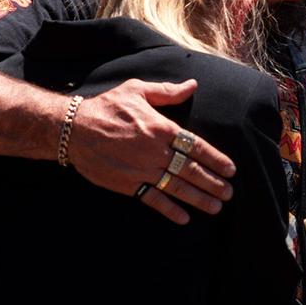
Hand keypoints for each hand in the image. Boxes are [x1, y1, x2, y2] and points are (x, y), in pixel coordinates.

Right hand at [69, 78, 235, 224]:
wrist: (74, 129)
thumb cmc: (106, 107)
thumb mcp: (137, 90)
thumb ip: (167, 92)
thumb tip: (192, 85)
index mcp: (162, 128)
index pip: (197, 146)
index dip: (216, 159)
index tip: (231, 169)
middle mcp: (156, 151)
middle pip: (192, 170)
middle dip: (213, 183)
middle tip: (229, 193)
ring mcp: (143, 170)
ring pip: (177, 187)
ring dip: (199, 199)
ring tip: (217, 207)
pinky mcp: (129, 184)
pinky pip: (153, 199)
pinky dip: (170, 210)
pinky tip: (184, 218)